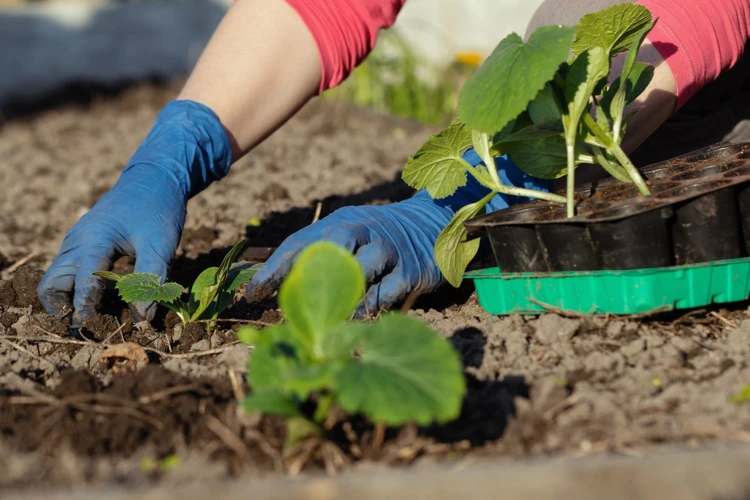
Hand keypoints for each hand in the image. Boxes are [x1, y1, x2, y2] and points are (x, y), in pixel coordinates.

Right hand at [37, 101, 231, 325]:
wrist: (156, 176)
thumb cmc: (158, 207)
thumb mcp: (160, 243)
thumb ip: (151, 279)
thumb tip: (142, 317)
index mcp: (93, 239)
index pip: (80, 280)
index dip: (84, 307)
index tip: (93, 328)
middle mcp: (76, 242)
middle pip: (52, 285)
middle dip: (64, 310)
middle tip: (86, 330)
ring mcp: (76, 243)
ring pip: (58, 280)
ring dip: (69, 302)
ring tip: (93, 323)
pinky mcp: (84, 245)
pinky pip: (71, 273)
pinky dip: (77, 291)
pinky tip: (100, 305)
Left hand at [246, 151, 550, 315]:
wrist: (431, 222)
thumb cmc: (377, 237)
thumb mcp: (349, 234)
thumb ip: (321, 256)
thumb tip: (279, 290)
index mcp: (339, 223)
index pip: (299, 242)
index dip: (273, 269)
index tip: (251, 295)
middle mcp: (361, 230)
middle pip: (327, 247)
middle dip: (303, 278)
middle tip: (285, 308)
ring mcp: (386, 249)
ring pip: (357, 272)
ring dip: (337, 299)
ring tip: (318, 323)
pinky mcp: (409, 270)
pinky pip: (385, 293)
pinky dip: (367, 310)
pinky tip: (354, 324)